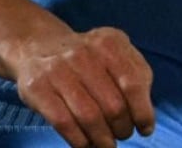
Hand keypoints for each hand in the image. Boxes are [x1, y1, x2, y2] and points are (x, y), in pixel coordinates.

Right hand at [10, 27, 155, 147]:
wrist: (37, 45)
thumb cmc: (88, 56)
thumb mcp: (116, 52)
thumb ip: (136, 75)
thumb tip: (145, 115)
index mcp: (109, 43)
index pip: (133, 84)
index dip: (143, 112)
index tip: (145, 128)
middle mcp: (83, 54)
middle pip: (113, 105)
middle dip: (122, 128)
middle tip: (122, 134)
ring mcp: (57, 70)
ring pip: (89, 117)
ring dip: (102, 139)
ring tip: (106, 144)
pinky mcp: (37, 88)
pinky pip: (64, 123)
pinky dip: (80, 140)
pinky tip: (86, 143)